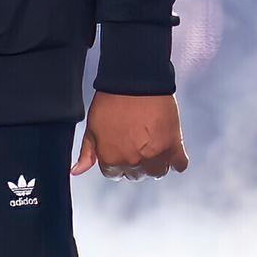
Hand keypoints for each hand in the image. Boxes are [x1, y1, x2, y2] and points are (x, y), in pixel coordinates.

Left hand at [72, 92, 190, 180]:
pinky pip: (179, 165)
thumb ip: (87, 153)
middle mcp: (133, 162)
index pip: (114, 174)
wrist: (135, 82)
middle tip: (136, 143)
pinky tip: (168, 149)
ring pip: (157, 172)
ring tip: (152, 144)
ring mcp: (155, 156)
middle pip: (136, 174)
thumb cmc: (111, 102)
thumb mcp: (92, 127)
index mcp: (111, 158)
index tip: (121, 149)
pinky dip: (176, 161)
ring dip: (155, 163)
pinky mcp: (175, 147)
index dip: (116, 160)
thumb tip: (76, 172)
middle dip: (134, 162)